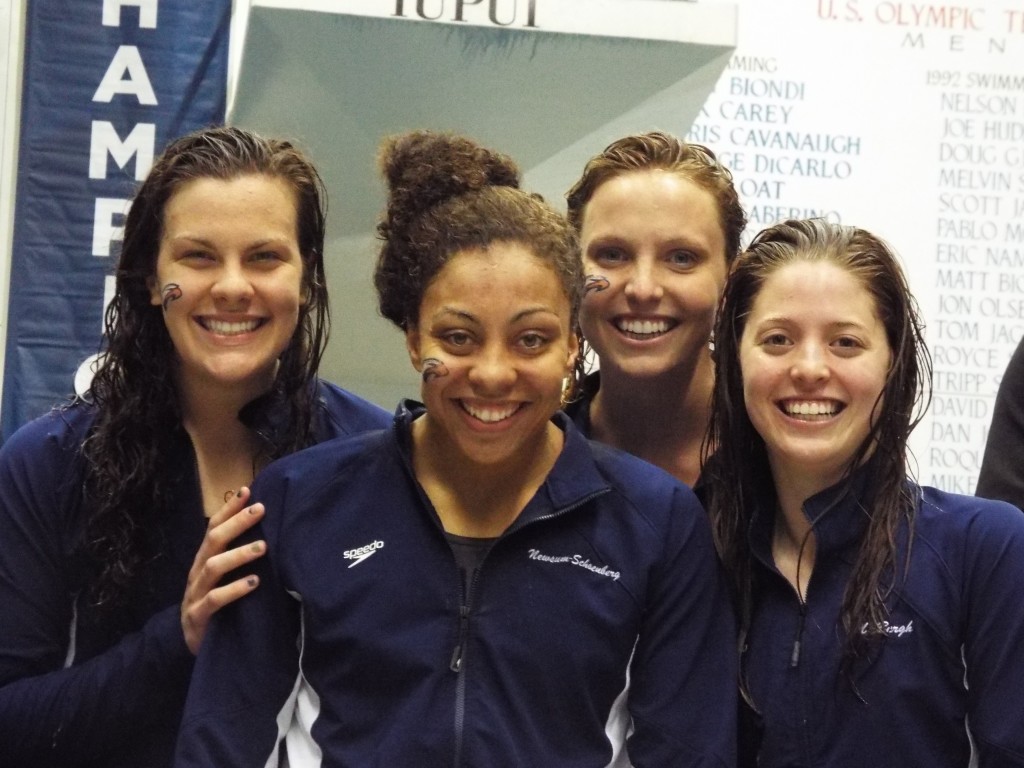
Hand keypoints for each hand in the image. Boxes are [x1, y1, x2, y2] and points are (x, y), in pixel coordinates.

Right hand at [181, 487, 265, 654]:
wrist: (191, 642)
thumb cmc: (216, 604)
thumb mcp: (226, 578)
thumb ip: (240, 558)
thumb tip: (272, 533)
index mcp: (205, 559)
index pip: (213, 528)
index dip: (229, 509)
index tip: (247, 490)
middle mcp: (197, 571)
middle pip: (213, 541)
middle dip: (236, 523)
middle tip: (260, 510)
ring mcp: (195, 593)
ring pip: (213, 567)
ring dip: (239, 554)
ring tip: (263, 547)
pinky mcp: (198, 616)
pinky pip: (215, 599)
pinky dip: (234, 590)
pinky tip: (254, 583)